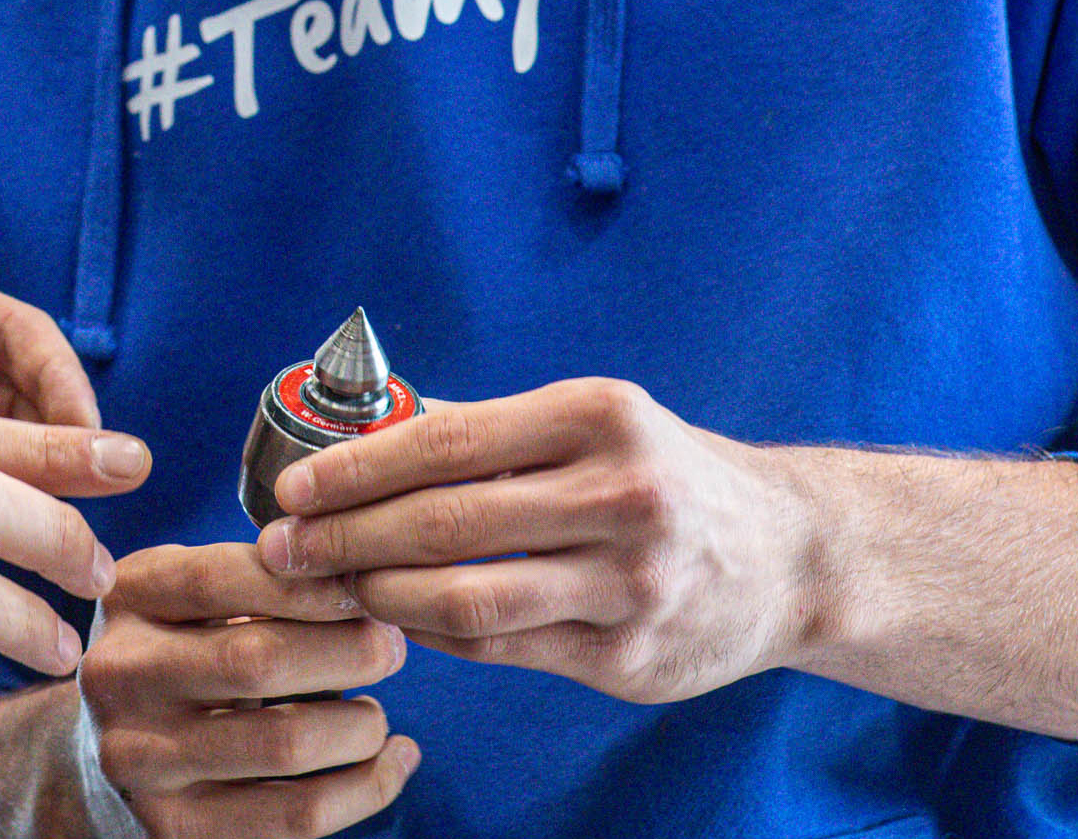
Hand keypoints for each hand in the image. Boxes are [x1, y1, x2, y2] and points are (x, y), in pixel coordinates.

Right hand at [72, 543, 419, 838]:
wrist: (93, 757)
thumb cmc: (171, 658)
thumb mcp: (185, 600)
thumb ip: (252, 581)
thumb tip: (360, 583)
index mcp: (126, 601)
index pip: (218, 579)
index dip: (307, 583)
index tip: (364, 590)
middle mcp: (120, 678)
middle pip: (256, 660)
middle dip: (349, 651)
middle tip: (389, 648)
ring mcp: (143, 760)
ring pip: (286, 743)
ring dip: (360, 726)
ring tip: (375, 714)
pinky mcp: (178, 829)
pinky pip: (299, 815)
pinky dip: (367, 786)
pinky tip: (391, 760)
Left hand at [257, 378, 822, 704]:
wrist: (793, 556)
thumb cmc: (667, 477)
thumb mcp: (596, 425)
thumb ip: (491, 432)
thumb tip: (365, 433)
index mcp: (598, 418)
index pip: (445, 442)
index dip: (354, 471)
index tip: (292, 490)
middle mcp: (620, 496)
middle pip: (444, 523)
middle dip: (345, 540)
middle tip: (284, 550)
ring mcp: (629, 584)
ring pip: (466, 597)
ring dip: (380, 597)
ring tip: (334, 589)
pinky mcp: (628, 658)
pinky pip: (501, 647)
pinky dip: (436, 634)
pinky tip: (402, 620)